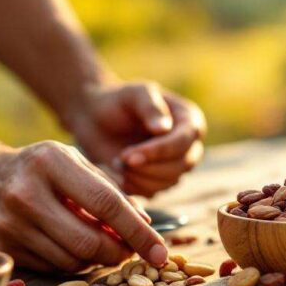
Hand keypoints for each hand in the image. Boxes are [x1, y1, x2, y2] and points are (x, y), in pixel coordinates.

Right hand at [0, 140, 167, 272]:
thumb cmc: (39, 167)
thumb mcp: (75, 162)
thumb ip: (112, 191)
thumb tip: (145, 226)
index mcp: (51, 162)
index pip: (107, 204)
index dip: (139, 231)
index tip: (161, 252)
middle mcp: (26, 193)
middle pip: (90, 240)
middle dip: (119, 252)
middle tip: (130, 250)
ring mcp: (10, 223)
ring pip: (73, 260)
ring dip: (97, 259)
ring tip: (101, 243)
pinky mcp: (3, 247)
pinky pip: (53, 268)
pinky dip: (73, 262)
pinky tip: (72, 245)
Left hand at [67, 81, 205, 196]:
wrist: (96, 117)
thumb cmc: (118, 100)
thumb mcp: (134, 94)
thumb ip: (150, 107)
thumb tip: (164, 129)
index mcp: (189, 120)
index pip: (184, 141)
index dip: (159, 151)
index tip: (129, 155)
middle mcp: (188, 145)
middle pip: (181, 165)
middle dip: (149, 167)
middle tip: (120, 159)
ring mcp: (175, 164)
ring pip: (169, 182)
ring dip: (140, 177)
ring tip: (116, 162)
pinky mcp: (159, 180)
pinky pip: (154, 192)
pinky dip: (134, 186)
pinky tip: (117, 173)